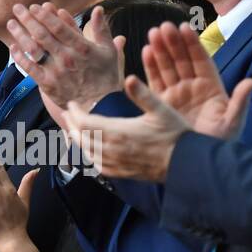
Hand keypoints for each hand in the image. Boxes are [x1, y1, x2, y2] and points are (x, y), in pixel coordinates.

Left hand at [7, 3, 124, 110]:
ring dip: (20, 34)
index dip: (44, 15)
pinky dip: (19, 56)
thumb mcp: (109, 51)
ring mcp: (55, 71)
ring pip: (33, 49)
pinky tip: (12, 46)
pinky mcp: (47, 84)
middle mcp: (67, 58)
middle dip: (28, 19)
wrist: (100, 106)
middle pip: (42, 34)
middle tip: (17, 8)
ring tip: (11, 23)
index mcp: (81, 48)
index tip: (35, 6)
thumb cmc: (105, 77)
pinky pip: (30, 68)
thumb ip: (102, 29)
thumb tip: (98, 9)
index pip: (59, 27)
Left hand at [61, 75, 190, 181]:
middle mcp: (113, 149)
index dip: (75, 113)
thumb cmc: (175, 134)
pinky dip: (89, 156)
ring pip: (87, 152)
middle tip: (67, 114)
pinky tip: (89, 151)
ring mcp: (116, 163)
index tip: (71, 104)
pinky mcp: (122, 173)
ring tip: (73, 130)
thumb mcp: (161, 109)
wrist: (185, 164)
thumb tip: (129, 78)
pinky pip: (97, 166)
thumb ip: (143, 94)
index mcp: (119, 131)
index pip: (86, 123)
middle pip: (82, 137)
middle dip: (72, 124)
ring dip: (77, 140)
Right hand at [143, 22, 251, 139]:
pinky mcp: (162, 103)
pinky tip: (145, 51)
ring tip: (152, 33)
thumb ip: (241, 102)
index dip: (193, 44)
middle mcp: (193, 87)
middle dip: (174, 42)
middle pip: (182, 60)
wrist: (198, 162)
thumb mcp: (233, 123)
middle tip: (164, 27)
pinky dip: (150, 67)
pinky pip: (155, 81)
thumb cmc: (220, 143)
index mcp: (211, 87)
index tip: (185, 28)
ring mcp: (177, 94)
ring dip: (160, 50)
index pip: (201, 60)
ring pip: (168, 67)